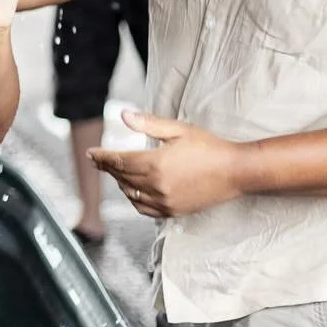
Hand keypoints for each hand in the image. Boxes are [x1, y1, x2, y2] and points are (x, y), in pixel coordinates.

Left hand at [88, 110, 251, 217]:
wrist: (236, 171)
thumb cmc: (209, 146)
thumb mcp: (178, 130)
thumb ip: (148, 124)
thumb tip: (123, 115)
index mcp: (155, 163)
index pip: (118, 161)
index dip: (101, 157)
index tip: (90, 153)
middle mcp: (156, 185)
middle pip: (121, 176)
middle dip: (107, 167)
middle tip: (98, 160)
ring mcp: (164, 201)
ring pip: (130, 193)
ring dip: (120, 182)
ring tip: (116, 172)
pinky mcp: (172, 212)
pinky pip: (143, 208)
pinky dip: (133, 199)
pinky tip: (132, 190)